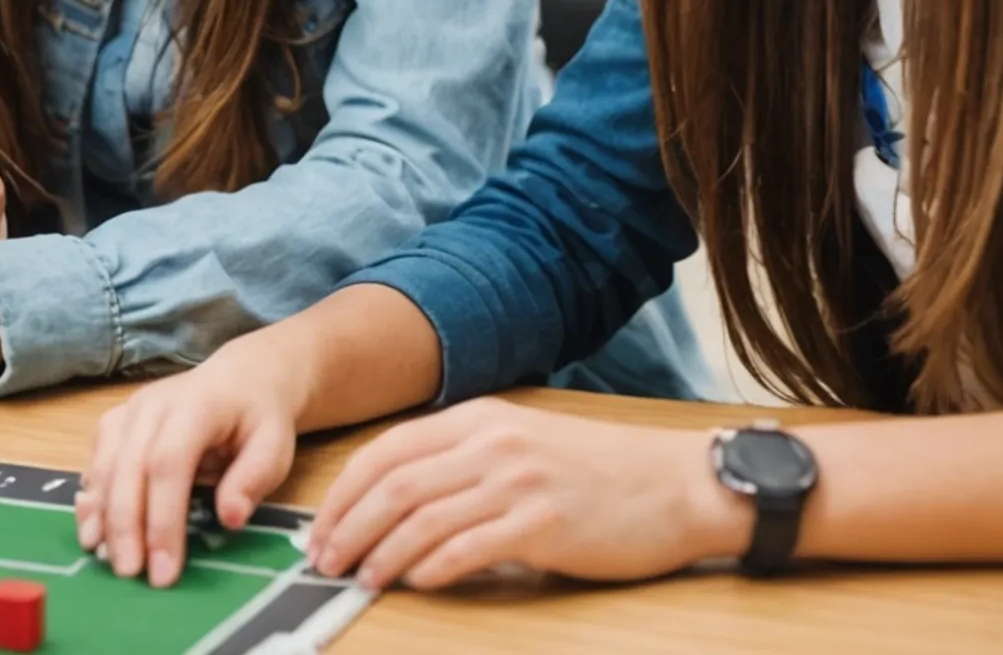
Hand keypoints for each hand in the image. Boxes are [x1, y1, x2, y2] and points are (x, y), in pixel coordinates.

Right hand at [77, 330, 311, 588]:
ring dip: (101, 513)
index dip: (162, 519)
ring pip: (105, 463)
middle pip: (129, 466)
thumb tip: (229, 518)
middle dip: (126, 524)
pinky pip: (96, 460)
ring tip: (101, 555)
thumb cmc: (257, 418)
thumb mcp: (274, 446)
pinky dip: (91, 497)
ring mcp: (130, 412)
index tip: (165, 569)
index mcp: (196, 406)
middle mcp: (153, 404)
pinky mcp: (115, 423)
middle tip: (129, 572)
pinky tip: (90, 528)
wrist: (239, 379)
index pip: (168, 463)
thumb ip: (253, 479)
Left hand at [307, 399, 749, 590]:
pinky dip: (433, 569)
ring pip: (422, 519)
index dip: (346, 491)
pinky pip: (468, 549)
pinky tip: (417, 583)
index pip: (388, 450)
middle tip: (324, 559)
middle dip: (349, 525)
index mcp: (481, 420)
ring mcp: (517, 483)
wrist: (679, 484)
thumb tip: (402, 500)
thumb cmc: (604, 471)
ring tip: (361, 578)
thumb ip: (468, 459)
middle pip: (394, 485)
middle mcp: (492, 444)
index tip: (322, 524)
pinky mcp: (543, 525)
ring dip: (382, 554)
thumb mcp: (526, 442)